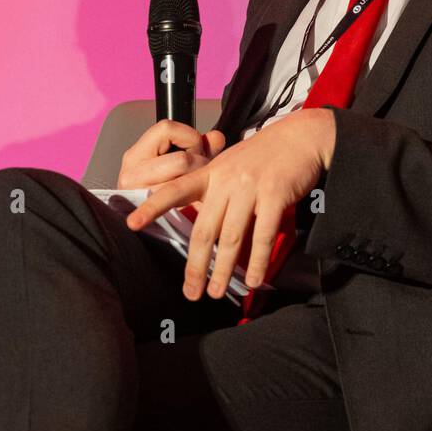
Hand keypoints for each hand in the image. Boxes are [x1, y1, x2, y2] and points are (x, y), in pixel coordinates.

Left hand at [124, 108, 336, 300]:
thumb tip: (205, 230)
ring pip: (231, 237)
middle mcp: (226, 179)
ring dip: (223, 270)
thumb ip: (214, 191)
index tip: (131, 224)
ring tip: (217, 292)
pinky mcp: (274, 195)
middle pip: (204, 229)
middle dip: (195, 265)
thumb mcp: (231, 165)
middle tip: (191, 292)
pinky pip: (263, 235)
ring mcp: (250, 187)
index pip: (175, 189)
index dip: (152, 206)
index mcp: (211, 172)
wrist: (300, 138)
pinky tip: (254, 279)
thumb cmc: (264, 155)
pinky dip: (257, 261)